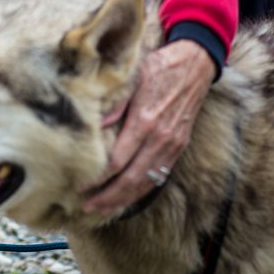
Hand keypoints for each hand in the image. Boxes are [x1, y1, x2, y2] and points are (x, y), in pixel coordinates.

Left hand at [81, 39, 214, 215]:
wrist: (194, 64)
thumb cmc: (159, 67)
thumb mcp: (132, 77)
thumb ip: (114, 104)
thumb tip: (93, 126)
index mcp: (144, 121)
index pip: (117, 161)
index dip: (97, 177)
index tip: (79, 185)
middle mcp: (160, 138)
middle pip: (131, 179)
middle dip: (107, 197)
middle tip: (86, 207)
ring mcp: (171, 145)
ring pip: (146, 182)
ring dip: (123, 199)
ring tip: (103, 209)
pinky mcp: (178, 147)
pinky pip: (158, 176)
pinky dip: (141, 190)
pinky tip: (128, 197)